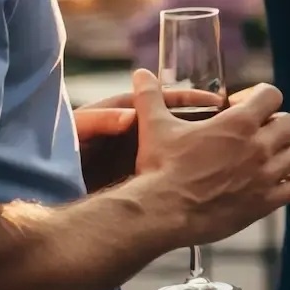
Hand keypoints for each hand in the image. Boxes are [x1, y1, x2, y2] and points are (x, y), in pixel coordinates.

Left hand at [75, 85, 230, 191]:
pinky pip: (180, 170)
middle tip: (238, 122)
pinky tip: (221, 176)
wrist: (51, 189)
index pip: (166, 100)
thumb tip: (129, 116)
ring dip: (210, 147)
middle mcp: (139, 132)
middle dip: (209, 122)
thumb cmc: (63, 156)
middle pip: (181, 123)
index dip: (192, 100)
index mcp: (125, 114)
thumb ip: (100, 121)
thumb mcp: (80, 133)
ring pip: (186, 148)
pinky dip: (201, 170)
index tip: (217, 103)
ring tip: (238, 149)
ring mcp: (145, 156)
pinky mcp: (147, 178)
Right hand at [131, 71, 289, 244]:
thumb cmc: (159, 167)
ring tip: (269, 157)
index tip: (243, 106)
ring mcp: (266, 175)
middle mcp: (259, 146)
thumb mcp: (153, 126)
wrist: (162, 212)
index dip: (260, 97)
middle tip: (256, 133)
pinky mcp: (266, 201)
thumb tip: (140, 74)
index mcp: (238, 123)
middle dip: (276, 124)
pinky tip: (275, 184)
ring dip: (288, 152)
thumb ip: (151, 97)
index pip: (272, 94)